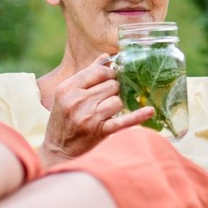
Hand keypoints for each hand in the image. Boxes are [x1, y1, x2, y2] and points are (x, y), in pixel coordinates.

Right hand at [39, 55, 153, 168]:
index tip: (112, 79)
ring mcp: (88, 116)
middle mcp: (77, 101)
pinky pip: (123, 120)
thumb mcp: (67, 95)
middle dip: (113, 91)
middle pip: (111, 85)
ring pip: (117, 100)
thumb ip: (87, 75)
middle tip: (106, 99)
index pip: (99, 72)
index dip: (110, 74)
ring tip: (106, 112)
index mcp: (68, 88)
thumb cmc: (63, 119)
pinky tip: (150, 111)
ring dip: (116, 105)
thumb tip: (106, 58)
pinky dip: (138, 116)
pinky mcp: (99, 131)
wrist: (58, 150)